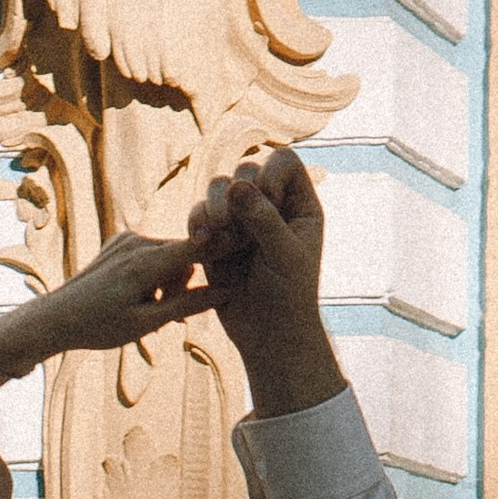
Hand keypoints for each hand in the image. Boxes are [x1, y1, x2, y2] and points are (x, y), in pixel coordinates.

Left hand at [0, 231, 215, 388]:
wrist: (56, 317)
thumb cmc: (99, 327)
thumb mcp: (146, 324)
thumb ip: (186, 306)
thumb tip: (226, 293)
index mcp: (145, 263)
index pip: (198, 248)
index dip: (225, 246)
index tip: (251, 242)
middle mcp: (137, 243)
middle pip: (185, 255)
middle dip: (185, 283)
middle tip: (172, 318)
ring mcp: (128, 239)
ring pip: (170, 256)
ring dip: (170, 282)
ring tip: (150, 311)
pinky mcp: (121, 242)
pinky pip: (153, 255)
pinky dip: (155, 276)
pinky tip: (139, 298)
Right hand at [186, 150, 343, 416]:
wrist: (268, 337)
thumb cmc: (289, 298)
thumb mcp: (284, 256)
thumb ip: (264, 219)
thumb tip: (236, 186)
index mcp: (299, 205)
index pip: (282, 161)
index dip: (270, 173)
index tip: (266, 201)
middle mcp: (271, 206)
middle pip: (247, 169)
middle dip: (237, 192)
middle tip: (234, 226)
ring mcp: (242, 220)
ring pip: (219, 188)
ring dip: (214, 206)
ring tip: (218, 234)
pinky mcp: (217, 238)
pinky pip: (200, 215)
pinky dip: (197, 223)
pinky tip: (202, 242)